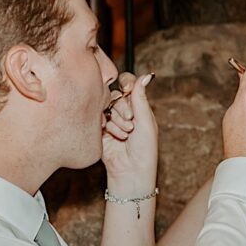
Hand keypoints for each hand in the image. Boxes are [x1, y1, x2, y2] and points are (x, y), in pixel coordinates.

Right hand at [102, 72, 157, 195]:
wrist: (131, 170)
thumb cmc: (145, 148)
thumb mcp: (146, 120)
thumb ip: (141, 97)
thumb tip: (147, 75)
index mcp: (137, 105)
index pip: (128, 83)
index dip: (126, 84)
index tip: (128, 89)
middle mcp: (123, 109)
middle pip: (116, 94)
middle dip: (122, 107)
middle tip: (130, 123)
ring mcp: (110, 118)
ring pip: (106, 106)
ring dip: (116, 120)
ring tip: (125, 134)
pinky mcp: (99, 128)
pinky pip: (97, 118)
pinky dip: (107, 126)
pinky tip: (112, 136)